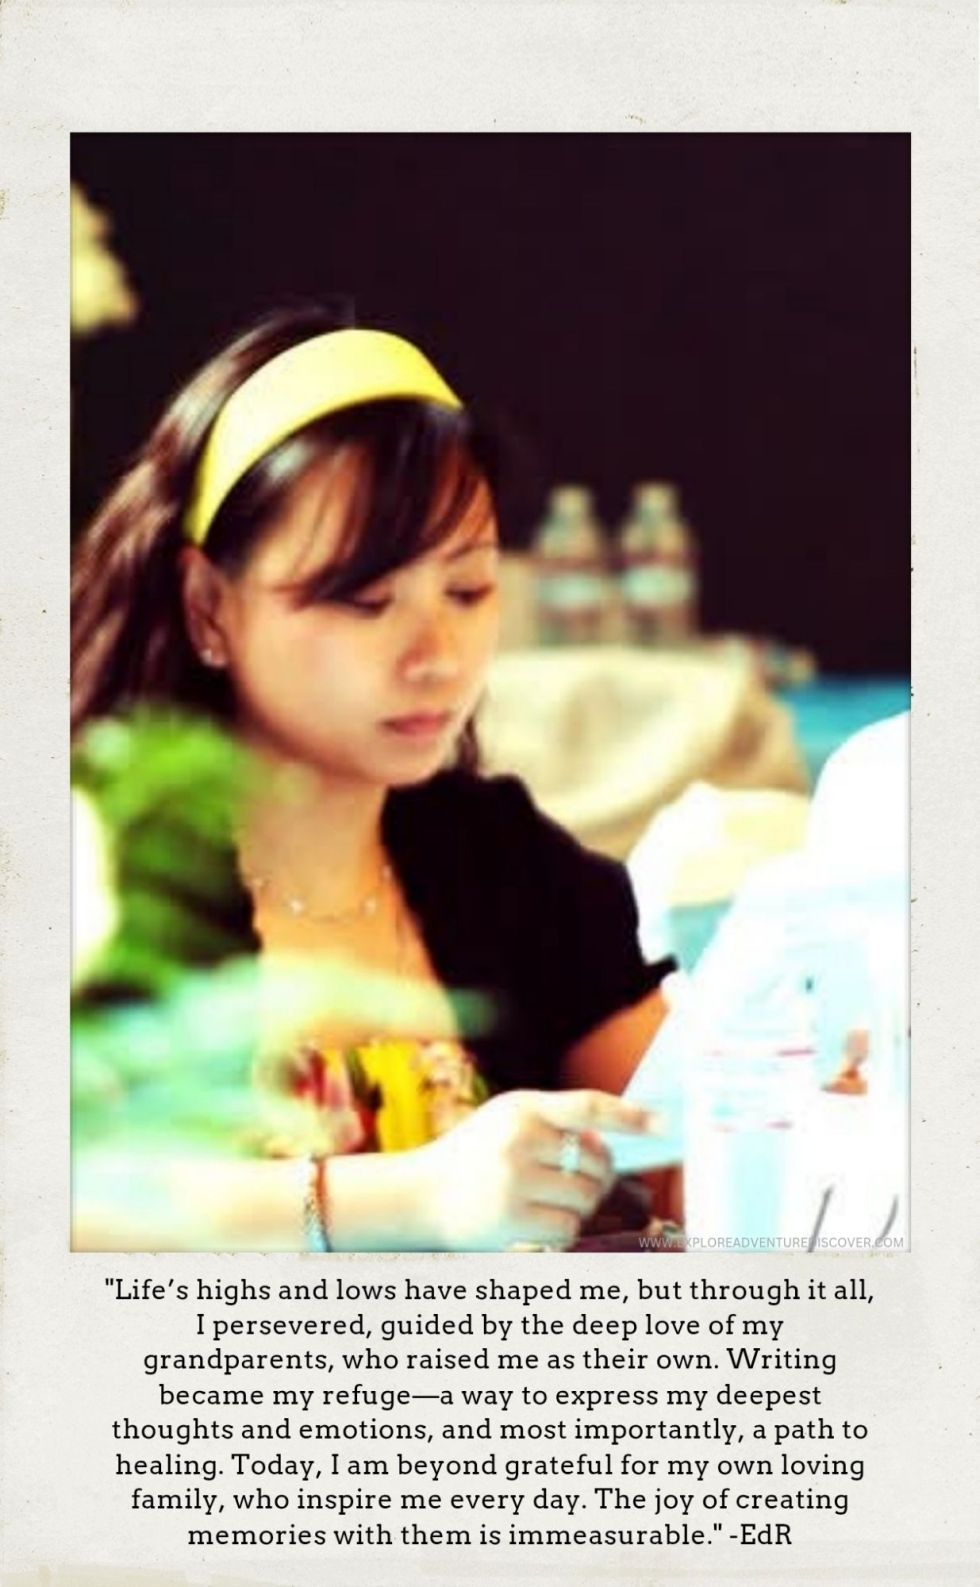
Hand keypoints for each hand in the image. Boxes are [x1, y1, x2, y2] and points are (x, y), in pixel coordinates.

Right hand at [417, 1088, 661, 1250]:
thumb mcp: (507, 1121)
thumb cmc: (473, 1156)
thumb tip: (613, 1141)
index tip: (665, 1123)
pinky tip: (537, 1223)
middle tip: (574, 1182)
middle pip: (597, 1164)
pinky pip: (568, 1229)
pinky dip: (563, 1231)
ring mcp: (515, 1179)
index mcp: (522, 1107)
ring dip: (578, 1207)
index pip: (589, 1107)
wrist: (419, 1195)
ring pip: (586, 1199)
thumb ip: (553, 1123)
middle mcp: (519, 1138)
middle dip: (596, 1178)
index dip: (632, 1115)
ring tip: (546, 1201)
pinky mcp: (512, 1218)